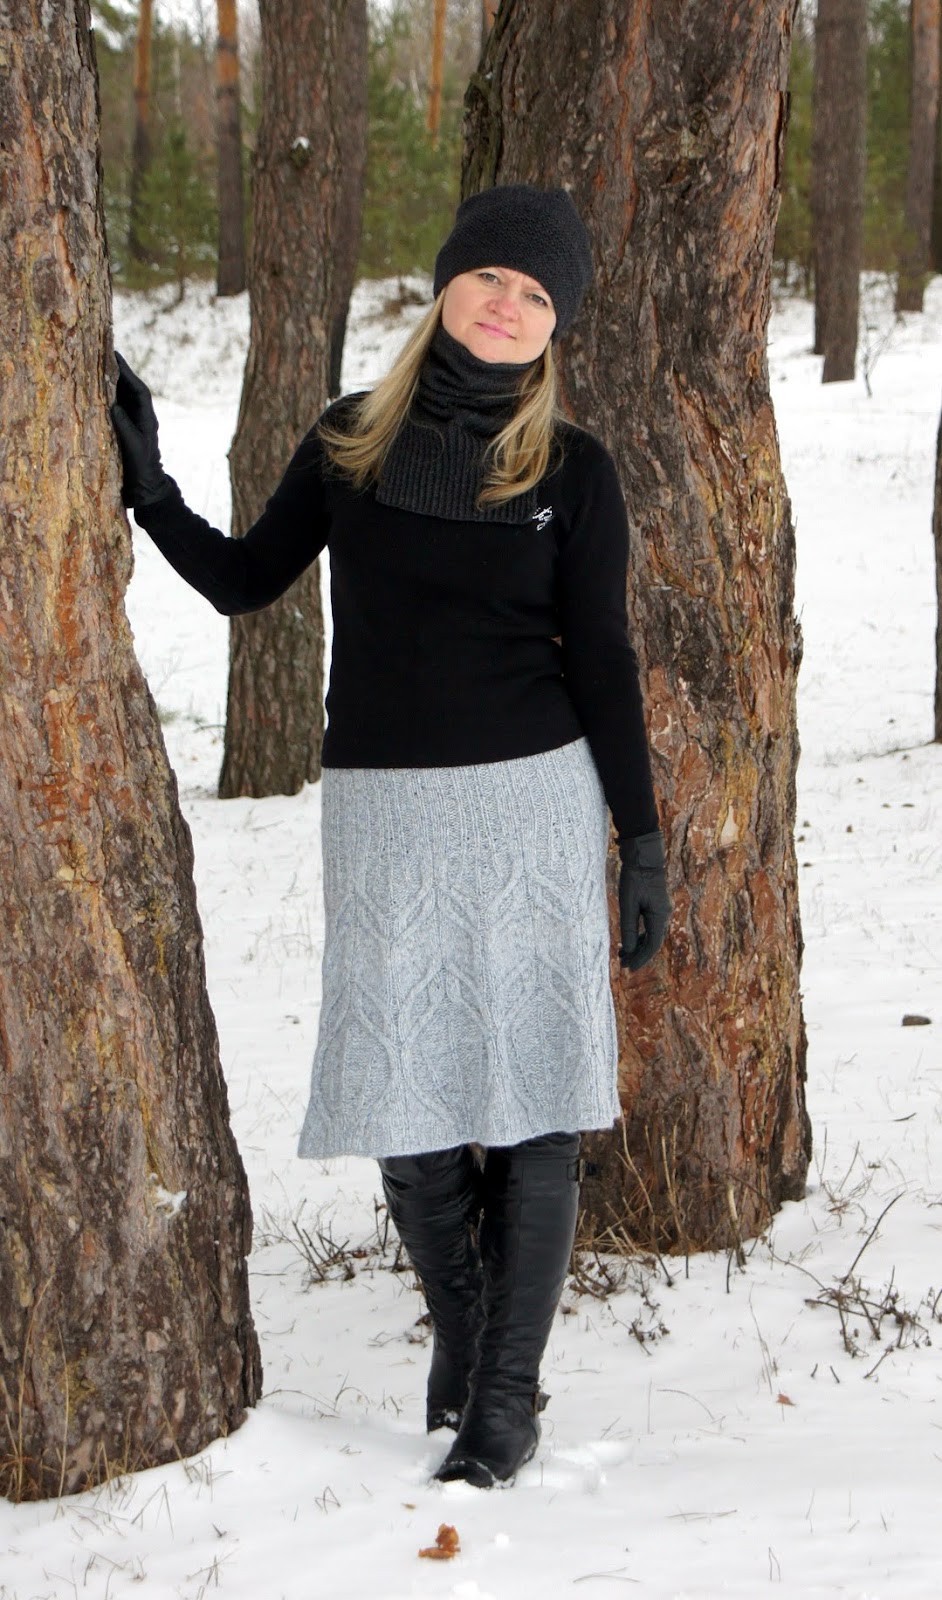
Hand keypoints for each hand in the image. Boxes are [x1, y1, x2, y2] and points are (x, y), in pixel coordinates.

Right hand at [110, 351, 172, 508]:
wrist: (146, 489)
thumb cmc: (141, 469)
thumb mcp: (133, 447)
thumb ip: (124, 426)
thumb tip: (113, 405)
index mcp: (147, 419)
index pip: (139, 389)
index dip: (127, 372)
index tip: (115, 356)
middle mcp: (142, 418)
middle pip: (131, 389)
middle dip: (119, 372)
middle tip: (103, 353)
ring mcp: (135, 423)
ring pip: (124, 397)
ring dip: (112, 383)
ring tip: (97, 366)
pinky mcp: (126, 430)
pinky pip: (118, 409)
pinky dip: (108, 398)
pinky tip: (96, 390)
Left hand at [617, 829, 670, 972]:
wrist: (644, 854)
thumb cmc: (635, 877)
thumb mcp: (628, 904)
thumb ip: (628, 928)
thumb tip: (628, 950)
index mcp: (660, 916)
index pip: (652, 945)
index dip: (640, 959)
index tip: (628, 969)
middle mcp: (664, 915)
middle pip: (653, 942)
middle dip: (639, 955)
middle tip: (623, 966)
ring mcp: (662, 909)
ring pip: (652, 935)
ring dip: (639, 946)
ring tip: (623, 955)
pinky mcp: (656, 904)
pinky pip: (650, 926)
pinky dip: (640, 936)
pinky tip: (630, 940)